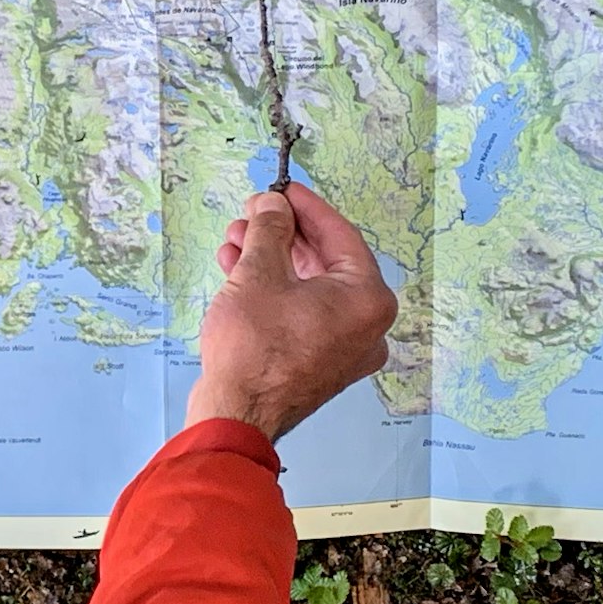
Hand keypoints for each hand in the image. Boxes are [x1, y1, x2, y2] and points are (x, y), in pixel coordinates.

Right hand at [184, 181, 396, 439]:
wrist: (235, 414)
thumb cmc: (254, 347)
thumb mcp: (259, 272)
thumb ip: (271, 229)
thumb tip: (273, 206)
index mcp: (368, 299)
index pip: (341, 234)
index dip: (306, 206)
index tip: (282, 189)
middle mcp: (366, 325)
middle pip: (325, 260)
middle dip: (281, 234)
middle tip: (251, 214)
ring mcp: (344, 348)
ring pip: (309, 286)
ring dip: (270, 259)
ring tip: (234, 240)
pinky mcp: (319, 362)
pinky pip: (301, 312)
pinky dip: (273, 289)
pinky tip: (237, 269)